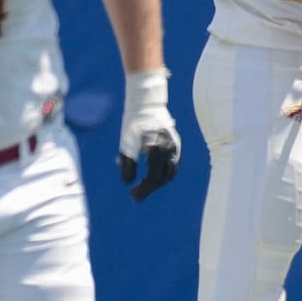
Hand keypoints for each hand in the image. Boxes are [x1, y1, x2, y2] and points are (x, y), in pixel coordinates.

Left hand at [117, 67, 180, 202]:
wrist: (147, 104)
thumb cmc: (134, 123)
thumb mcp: (126, 145)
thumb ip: (127, 165)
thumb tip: (128, 182)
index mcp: (159, 149)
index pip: (154, 177)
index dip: (143, 190)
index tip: (132, 196)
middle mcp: (171, 149)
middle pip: (163, 177)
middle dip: (150, 188)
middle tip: (134, 195)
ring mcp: (175, 146)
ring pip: (170, 172)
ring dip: (157, 182)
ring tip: (142, 186)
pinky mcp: (175, 144)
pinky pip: (171, 164)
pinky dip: (162, 173)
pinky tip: (150, 175)